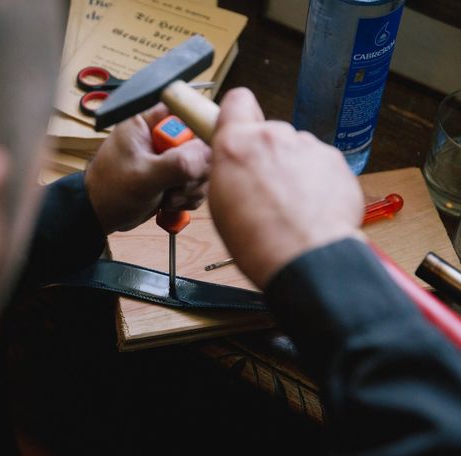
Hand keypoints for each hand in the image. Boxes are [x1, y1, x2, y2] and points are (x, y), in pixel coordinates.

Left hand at [85, 104, 210, 233]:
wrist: (102, 216)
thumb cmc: (110, 191)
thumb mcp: (143, 178)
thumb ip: (177, 164)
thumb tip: (207, 153)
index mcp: (148, 122)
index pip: (188, 113)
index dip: (199, 133)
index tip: (198, 156)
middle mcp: (162, 135)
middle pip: (201, 142)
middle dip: (194, 170)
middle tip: (176, 185)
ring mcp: (170, 156)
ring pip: (203, 165)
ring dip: (191, 187)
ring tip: (169, 197)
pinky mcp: (175, 174)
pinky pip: (197, 182)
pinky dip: (189, 197)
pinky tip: (171, 203)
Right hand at [209, 88, 363, 288]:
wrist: (304, 257)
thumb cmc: (259, 239)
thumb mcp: (219, 202)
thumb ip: (229, 168)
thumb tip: (235, 162)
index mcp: (237, 144)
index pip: (236, 100)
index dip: (237, 114)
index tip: (238, 127)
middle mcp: (273, 137)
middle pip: (269, 133)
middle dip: (267, 154)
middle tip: (265, 187)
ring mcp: (307, 146)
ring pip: (296, 150)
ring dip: (292, 169)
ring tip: (290, 204)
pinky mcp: (335, 160)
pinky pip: (320, 164)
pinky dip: (316, 181)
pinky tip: (310, 207)